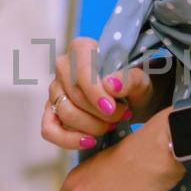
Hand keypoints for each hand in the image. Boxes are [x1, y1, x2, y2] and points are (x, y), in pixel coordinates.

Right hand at [41, 37, 158, 152]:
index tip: (111, 107)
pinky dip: (68, 140)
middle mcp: (63, 67)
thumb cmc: (134, 86)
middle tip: (123, 115)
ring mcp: (55, 90)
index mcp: (82, 49)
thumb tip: (110, 84)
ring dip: (92, 126)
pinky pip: (49, 130)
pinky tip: (90, 142)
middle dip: (100, 113)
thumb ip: (129, 79)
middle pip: (74, 95)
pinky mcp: (52, 112)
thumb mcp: (141, 80)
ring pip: (65, 113)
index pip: (80, 70)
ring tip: (112, 125)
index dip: (94, 92)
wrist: (133, 102)